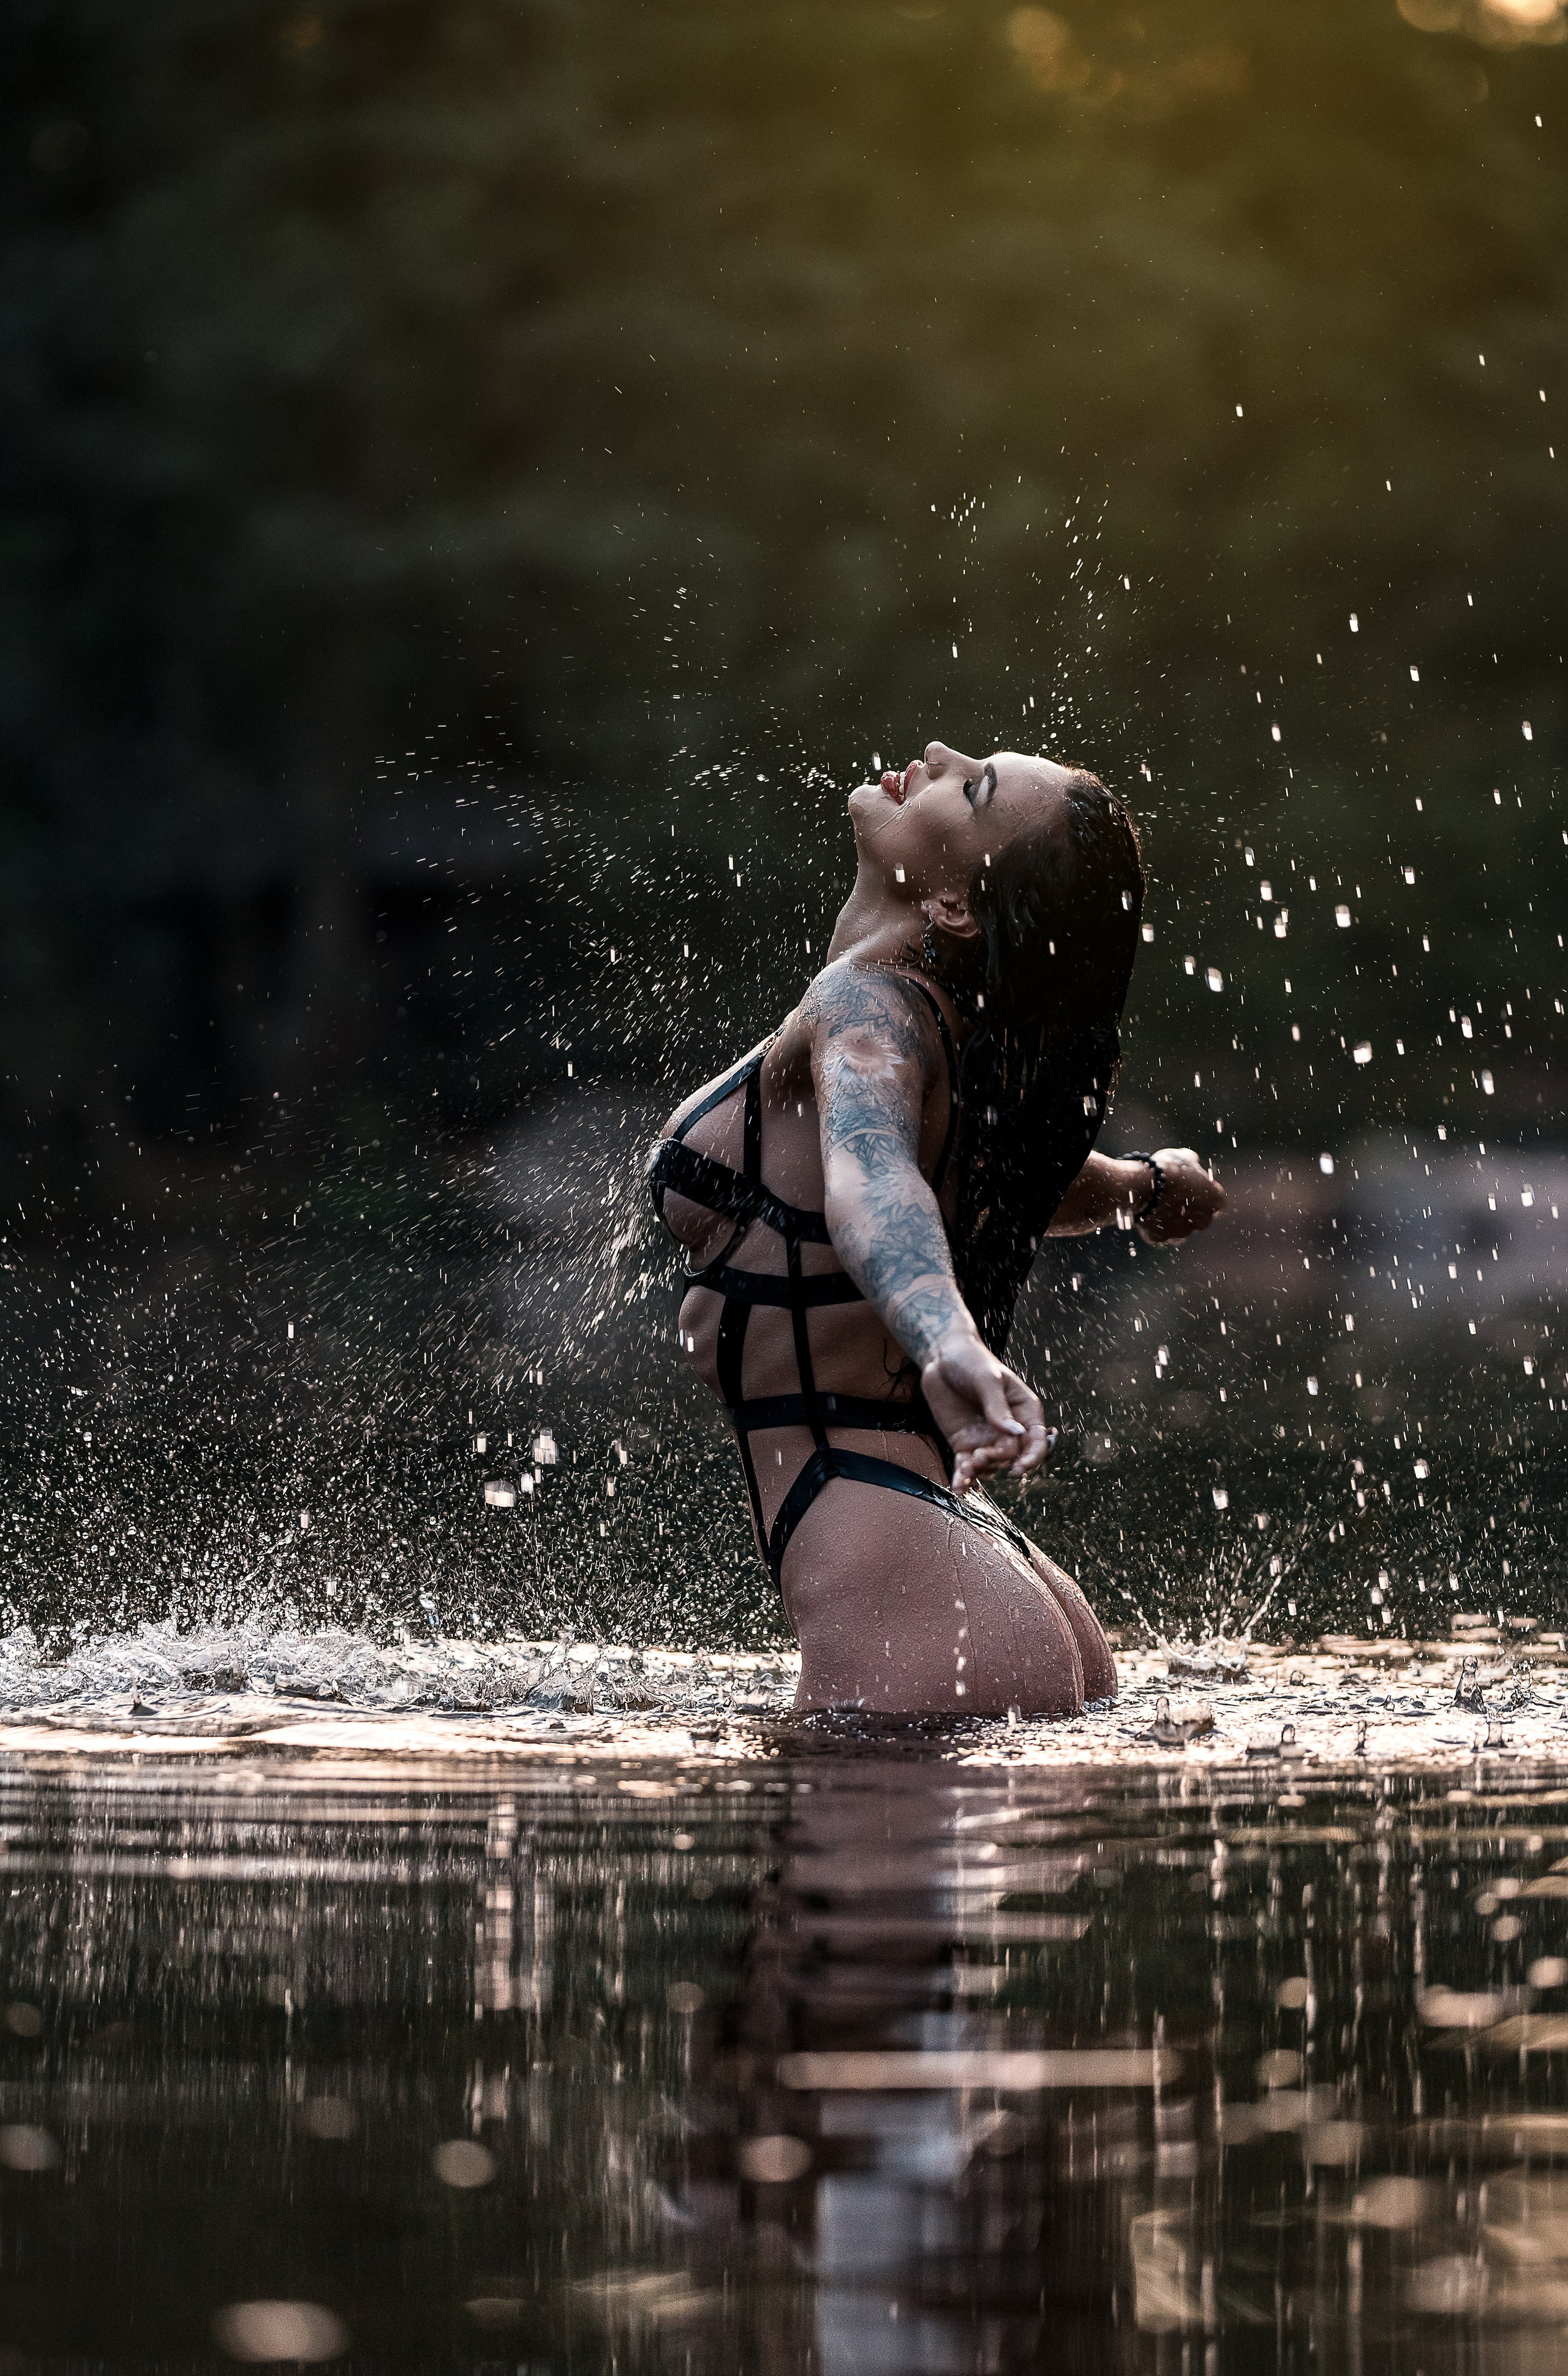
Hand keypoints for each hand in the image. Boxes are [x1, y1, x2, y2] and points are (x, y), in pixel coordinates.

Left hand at [920, 1331, 1050, 1494]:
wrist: (941, 1358)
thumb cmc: (971, 1360)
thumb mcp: (986, 1379)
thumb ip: (998, 1407)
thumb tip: (1017, 1434)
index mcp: (1024, 1410)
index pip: (1036, 1440)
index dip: (1032, 1458)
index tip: (1019, 1469)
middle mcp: (1009, 1428)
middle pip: (1012, 1456)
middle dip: (998, 1461)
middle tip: (978, 1457)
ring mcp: (987, 1438)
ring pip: (991, 1466)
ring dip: (981, 1471)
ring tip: (966, 1468)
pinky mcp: (965, 1444)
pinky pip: (968, 1466)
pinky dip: (964, 1478)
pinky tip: (959, 1488)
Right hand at [1139, 1147, 1226, 1243]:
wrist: (1143, 1184)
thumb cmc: (1167, 1169)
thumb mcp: (1183, 1158)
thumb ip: (1192, 1162)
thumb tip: (1191, 1160)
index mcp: (1216, 1200)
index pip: (1215, 1199)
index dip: (1202, 1191)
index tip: (1190, 1185)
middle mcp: (1204, 1220)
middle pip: (1199, 1216)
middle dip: (1189, 1209)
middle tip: (1174, 1195)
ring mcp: (1183, 1232)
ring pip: (1179, 1227)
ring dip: (1171, 1218)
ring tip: (1156, 1202)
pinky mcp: (1162, 1237)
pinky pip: (1158, 1231)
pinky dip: (1153, 1224)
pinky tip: (1145, 1210)